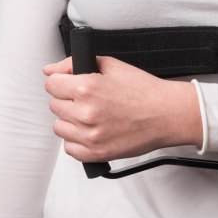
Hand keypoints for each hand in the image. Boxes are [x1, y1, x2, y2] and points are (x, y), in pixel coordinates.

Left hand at [43, 57, 202, 162]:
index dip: (62, 81)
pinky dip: (78, 139)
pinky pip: (69, 148)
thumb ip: (76, 64)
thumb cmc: (144, 91)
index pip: (51, 84)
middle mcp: (85, 113)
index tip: (71, 83)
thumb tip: (50, 70)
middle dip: (68, 99)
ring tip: (93, 114)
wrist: (167, 114)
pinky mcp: (95, 153)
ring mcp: (89, 136)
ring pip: (59, 127)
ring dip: (71, 120)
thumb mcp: (113, 65)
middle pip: (54, 105)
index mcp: (87, 88)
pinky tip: (95, 129)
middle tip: (90, 98)